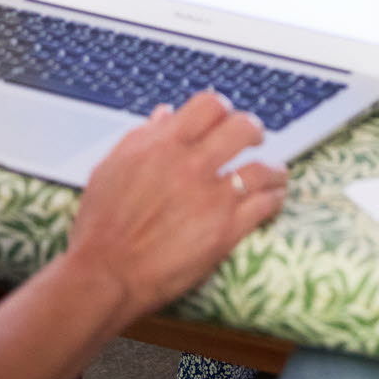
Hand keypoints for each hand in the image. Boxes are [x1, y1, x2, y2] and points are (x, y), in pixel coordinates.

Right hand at [63, 91, 285, 319]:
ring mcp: (212, 198)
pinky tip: (273, 200)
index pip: (209, 105)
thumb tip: (165, 115)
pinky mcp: (225, 231)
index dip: (223, 109)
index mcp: (163, 145)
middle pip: (243, 128)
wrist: (105, 273)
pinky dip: (274, 199)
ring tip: (276, 173)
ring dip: (274, 169)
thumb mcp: (112, 167)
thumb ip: (143, 137)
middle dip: (254, 130)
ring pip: (263, 168)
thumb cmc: (102, 224)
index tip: (226, 119)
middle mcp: (191, 165)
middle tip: (256, 139)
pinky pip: (264, 205)